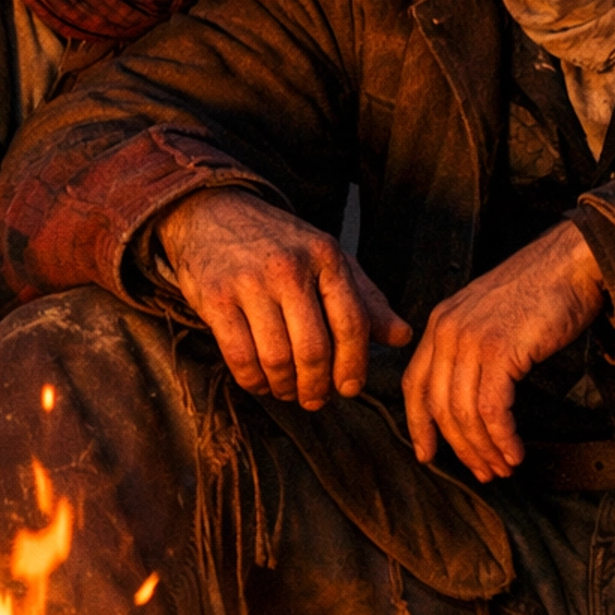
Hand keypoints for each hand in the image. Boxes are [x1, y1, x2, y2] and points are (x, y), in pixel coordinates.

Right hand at [156, 190, 410, 408]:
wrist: (212, 214)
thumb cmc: (278, 243)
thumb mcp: (327, 259)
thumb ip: (365, 299)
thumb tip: (402, 336)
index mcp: (325, 256)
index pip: (351, 324)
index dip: (353, 366)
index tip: (349, 389)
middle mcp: (289, 267)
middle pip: (313, 349)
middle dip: (317, 387)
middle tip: (315, 400)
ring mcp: (249, 282)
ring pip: (277, 358)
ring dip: (285, 387)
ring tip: (287, 391)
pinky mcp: (215, 298)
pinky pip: (239, 356)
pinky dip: (253, 380)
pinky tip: (261, 382)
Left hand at [402, 222, 605, 481]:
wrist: (573, 262)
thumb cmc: (542, 289)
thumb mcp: (492, 315)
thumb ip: (473, 348)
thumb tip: (473, 395)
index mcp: (442, 322)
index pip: (415, 383)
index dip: (419, 424)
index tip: (426, 453)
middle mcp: (448, 330)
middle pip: (439, 406)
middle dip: (459, 447)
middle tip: (481, 471)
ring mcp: (472, 340)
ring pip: (464, 413)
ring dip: (484, 448)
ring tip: (503, 466)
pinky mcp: (500, 350)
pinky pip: (492, 409)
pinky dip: (502, 438)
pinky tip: (515, 451)